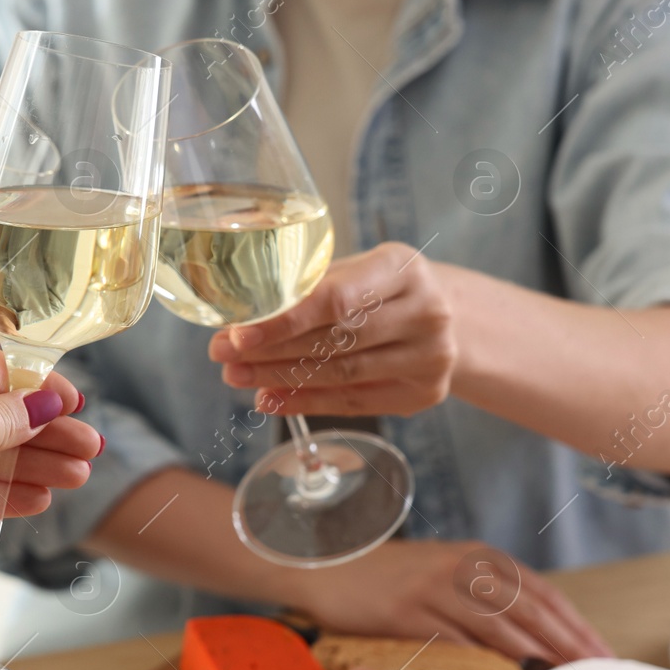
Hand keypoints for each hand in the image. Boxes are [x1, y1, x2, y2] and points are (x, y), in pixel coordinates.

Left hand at [208, 242, 458, 417]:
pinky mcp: (426, 391)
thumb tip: (236, 323)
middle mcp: (426, 310)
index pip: (336, 299)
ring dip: (281, 379)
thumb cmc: (380, 289)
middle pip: (336, 340)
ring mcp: (432, 355)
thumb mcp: (354, 271)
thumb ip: (306, 290)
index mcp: (402, 267)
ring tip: (238, 377)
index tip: (238, 334)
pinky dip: (306, 402)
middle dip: (270, 351)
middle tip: (223, 356)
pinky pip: (355, 402)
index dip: (284, 321)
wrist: (446, 316)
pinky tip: (270, 399)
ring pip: (342, 373)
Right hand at [283, 538, 612, 661]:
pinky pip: (453, 640)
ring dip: (532, 658)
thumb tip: (528, 635)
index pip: (539, 590)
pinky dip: (481, 663)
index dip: (573, 624)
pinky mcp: (403, 611)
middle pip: (528, 608)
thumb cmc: (383, 576)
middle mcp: (458, 566)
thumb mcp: (439, 570)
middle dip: (565, 646)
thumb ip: (478, 591)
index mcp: (474, 555)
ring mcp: (431, 587)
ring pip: (496, 626)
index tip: (599, 655)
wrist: (323, 567)